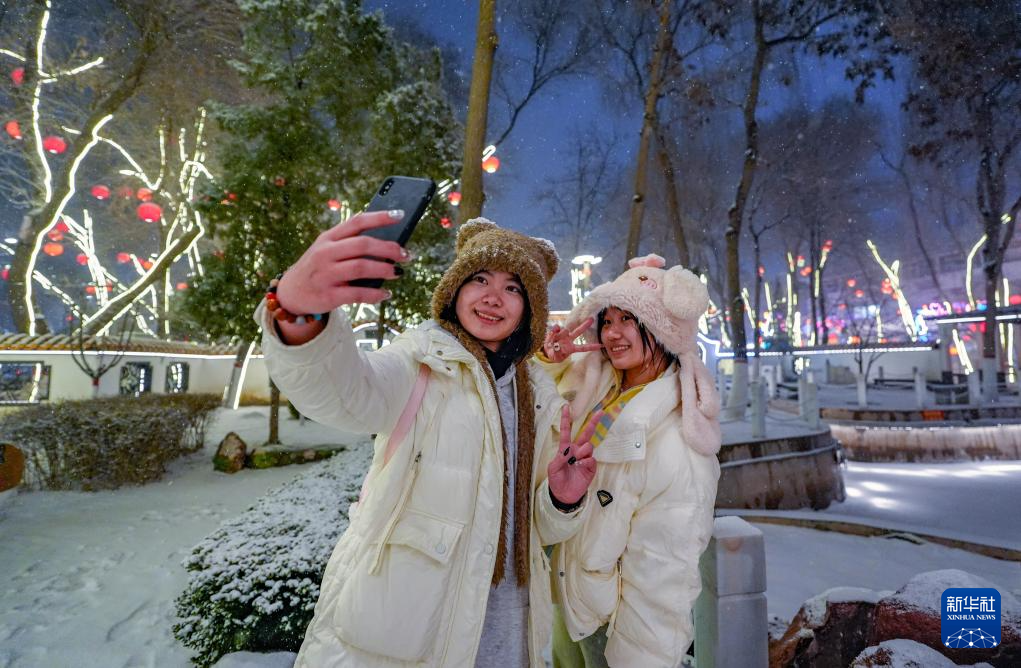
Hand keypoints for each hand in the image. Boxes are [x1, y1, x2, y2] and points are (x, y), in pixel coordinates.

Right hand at [275, 210, 410, 314]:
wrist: (290, 293)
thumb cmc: (318, 268)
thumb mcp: (327, 250)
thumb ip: (350, 244)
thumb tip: (388, 244)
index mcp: (328, 238)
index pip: (356, 222)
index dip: (379, 217)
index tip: (400, 214)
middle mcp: (325, 253)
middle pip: (362, 245)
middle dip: (388, 248)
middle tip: (406, 254)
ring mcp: (325, 274)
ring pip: (361, 268)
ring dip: (384, 270)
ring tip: (398, 272)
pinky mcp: (328, 295)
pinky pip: (357, 293)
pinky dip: (375, 294)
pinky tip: (386, 294)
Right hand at [542, 317, 602, 362]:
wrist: (546, 351)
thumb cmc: (554, 354)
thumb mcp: (556, 356)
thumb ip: (556, 350)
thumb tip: (558, 343)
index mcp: (571, 348)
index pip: (583, 347)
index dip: (591, 347)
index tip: (601, 345)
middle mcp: (569, 340)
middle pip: (578, 332)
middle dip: (585, 325)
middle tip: (592, 319)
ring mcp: (562, 335)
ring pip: (564, 330)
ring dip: (560, 332)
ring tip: (554, 338)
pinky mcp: (555, 332)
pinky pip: (555, 329)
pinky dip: (554, 330)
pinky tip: (552, 332)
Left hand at [548, 405, 602, 505]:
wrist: (564, 495)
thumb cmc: (557, 480)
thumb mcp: (553, 469)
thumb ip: (559, 458)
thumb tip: (568, 450)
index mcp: (565, 449)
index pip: (566, 431)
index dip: (566, 419)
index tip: (566, 406)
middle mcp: (576, 451)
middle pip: (586, 433)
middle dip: (593, 422)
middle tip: (600, 412)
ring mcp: (585, 458)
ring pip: (589, 446)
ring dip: (583, 450)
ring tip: (577, 460)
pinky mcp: (591, 467)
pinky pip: (592, 459)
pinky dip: (587, 461)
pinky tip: (582, 466)